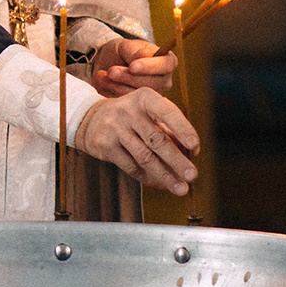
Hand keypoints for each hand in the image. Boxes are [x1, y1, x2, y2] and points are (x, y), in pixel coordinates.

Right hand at [74, 88, 198, 195]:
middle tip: (192, 175)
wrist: (91, 119)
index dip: (182, 128)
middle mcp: (128, 111)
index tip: (194, 146)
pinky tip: (161, 184)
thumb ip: (171, 129)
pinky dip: (148, 178)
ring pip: (144, 157)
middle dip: (176, 160)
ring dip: (165, 175)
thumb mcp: (149, 113)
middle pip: (156, 139)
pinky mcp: (105, 145)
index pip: (167, 112)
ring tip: (181, 188)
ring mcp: (115, 128)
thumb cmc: (132, 117)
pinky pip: (131, 166)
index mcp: (145, 98)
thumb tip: (192, 152)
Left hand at [89, 38, 175, 97]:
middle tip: (112, 71)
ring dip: (117, 85)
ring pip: (138, 96)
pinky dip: (110, 92)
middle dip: (129, 77)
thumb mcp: (127, 46)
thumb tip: (145, 54)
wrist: (108, 64)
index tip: (132, 66)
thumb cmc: (123, 52)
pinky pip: (126, 103)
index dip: (149, 67)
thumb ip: (135, 51)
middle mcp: (164, 81)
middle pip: (152, 84)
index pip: (166, 66)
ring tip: (102, 75)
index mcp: (167, 62)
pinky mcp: (138, 106)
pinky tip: (101, 82)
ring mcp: (152, 96)